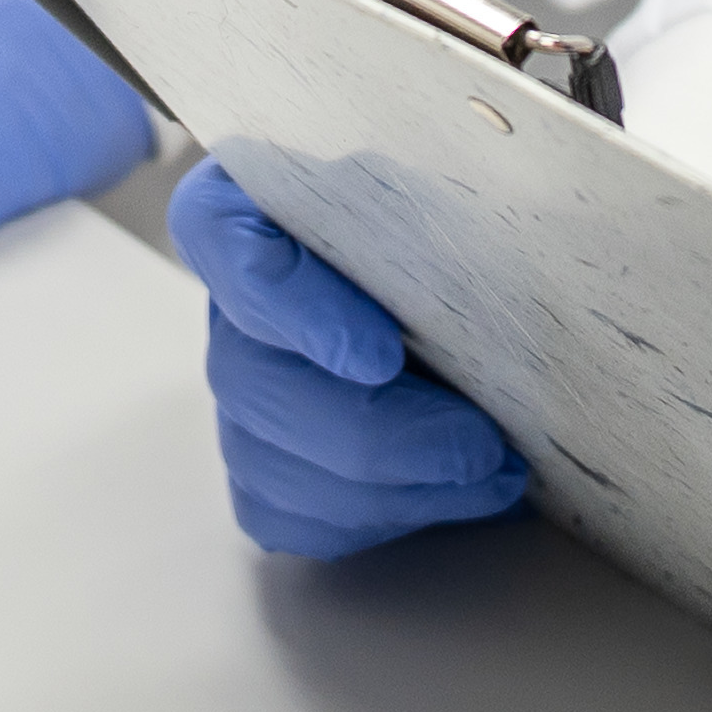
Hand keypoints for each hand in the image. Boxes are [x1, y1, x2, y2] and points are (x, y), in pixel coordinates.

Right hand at [177, 162, 526, 554]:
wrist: (484, 299)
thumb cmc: (462, 230)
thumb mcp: (454, 194)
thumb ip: (442, 218)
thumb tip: (489, 284)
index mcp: (246, 205)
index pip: (217, 237)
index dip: (290, 304)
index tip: (382, 356)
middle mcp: (228, 303)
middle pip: (251, 379)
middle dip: (377, 431)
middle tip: (480, 445)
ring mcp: (237, 394)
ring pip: (269, 463)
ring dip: (390, 487)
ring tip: (494, 475)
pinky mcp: (261, 470)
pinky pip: (287, 516)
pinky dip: (374, 517)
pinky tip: (448, 496)